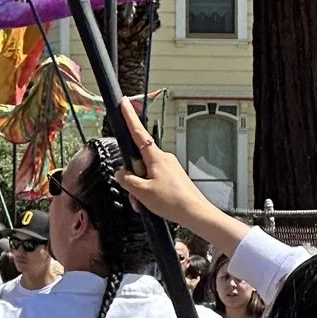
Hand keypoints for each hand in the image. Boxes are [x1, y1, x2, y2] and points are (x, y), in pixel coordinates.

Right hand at [113, 99, 200, 223]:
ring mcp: (170, 168)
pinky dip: (150, 190)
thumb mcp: (142, 192)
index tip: (124, 103)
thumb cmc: (173, 201)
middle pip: (139, 160)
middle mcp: (164, 159)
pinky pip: (155, 179)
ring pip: (146, 173)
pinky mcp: (174, 178)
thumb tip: (120, 173)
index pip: (138, 132)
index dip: (129, 117)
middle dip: (133, 176)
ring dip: (141, 187)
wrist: (196, 214)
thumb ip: (127, 179)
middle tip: (136, 192)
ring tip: (146, 202)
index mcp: (156, 157)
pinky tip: (153, 203)